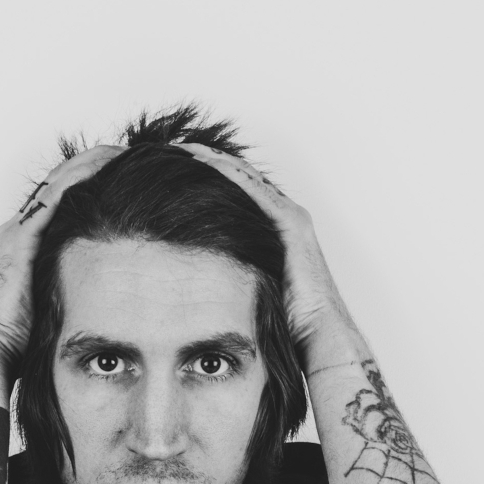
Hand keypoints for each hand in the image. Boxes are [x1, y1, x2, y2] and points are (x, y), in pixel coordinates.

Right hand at [0, 144, 124, 386]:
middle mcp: (23, 228)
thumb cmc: (21, 335)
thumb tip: (115, 293)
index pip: (66, 199)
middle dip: (97, 165)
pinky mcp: (22, 237)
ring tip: (125, 152)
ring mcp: (20, 230)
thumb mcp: (57, 301)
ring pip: (61, 182)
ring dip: (92, 163)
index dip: (94, 181)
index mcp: (31, 242)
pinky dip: (81, 177)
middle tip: (133, 154)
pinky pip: (56, 196)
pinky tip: (106, 165)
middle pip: (64, 183)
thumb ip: (75, 286)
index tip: (127, 173)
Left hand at [178, 143, 365, 370]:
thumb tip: (183, 276)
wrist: (315, 334)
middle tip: (168, 150)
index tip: (171, 167)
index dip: (204, 174)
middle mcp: (281, 216)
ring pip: (242, 175)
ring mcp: (288, 216)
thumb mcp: (242, 286)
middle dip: (203, 160)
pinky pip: (251, 187)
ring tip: (178, 149)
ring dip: (210, 159)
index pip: (233, 190)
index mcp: (270, 228)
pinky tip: (197, 160)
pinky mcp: (291, 223)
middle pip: (236, 176)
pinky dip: (224, 171)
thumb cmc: (282, 317)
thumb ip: (223, 271)